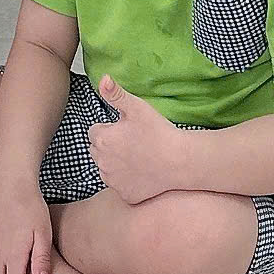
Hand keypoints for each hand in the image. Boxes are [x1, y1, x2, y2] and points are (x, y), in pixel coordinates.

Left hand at [88, 77, 186, 203]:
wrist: (179, 161)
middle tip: (132, 143)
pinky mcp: (125, 195)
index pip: (94, 132)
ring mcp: (113, 181)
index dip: (110, 129)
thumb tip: (102, 79)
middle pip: (97, 151)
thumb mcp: (136, 107)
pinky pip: (120, 186)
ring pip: (107, 169)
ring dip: (115, 164)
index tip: (126, 130)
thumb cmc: (158, 132)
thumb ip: (115, 94)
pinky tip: (142, 173)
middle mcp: (102, 162)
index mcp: (101, 139)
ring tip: (138, 157)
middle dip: (109, 146)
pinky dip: (127, 181)